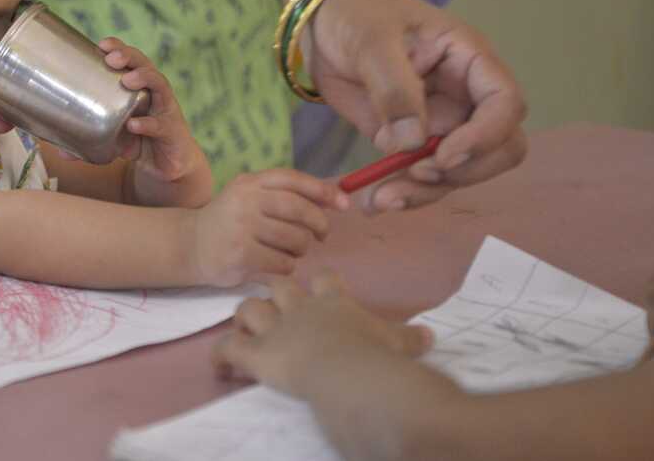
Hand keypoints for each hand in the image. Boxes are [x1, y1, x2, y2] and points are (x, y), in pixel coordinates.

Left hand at [100, 37, 212, 206]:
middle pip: (145, 64)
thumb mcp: (111, 137)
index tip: (101, 44)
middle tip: (111, 58)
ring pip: (160, 85)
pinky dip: (147, 124)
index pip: (130, 60)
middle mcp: (154, 93)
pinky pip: (161, 125)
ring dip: (144, 78)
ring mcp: (166, 110)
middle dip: (129, 56)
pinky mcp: (172, 132)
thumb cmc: (137, 140)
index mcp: (138, 87)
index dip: (118, 47)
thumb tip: (59, 151)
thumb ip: (87, 142)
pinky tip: (134, 125)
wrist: (169, 166)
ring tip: (128, 80)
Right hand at [191, 169, 348, 284]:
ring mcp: (241, 228)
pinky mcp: (241, 255)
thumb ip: (285, 194)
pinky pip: (283, 262)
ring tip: (292, 250)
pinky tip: (278, 263)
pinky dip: (288, 266)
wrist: (192, 245)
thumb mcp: (250, 197)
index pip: (293, 180)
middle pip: (299, 209)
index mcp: (250, 182)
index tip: (343, 204)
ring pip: (295, 239)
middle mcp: (245, 200)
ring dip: (302, 248)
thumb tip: (336, 198)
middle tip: (322, 235)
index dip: (323, 190)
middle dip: (319, 223)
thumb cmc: (231, 221)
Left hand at [212, 273, 431, 396]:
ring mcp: (275, 328)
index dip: (320, 283)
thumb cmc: (376, 355)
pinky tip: (221, 365)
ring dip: (245, 319)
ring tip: (246, 331)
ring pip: (248, 309)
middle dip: (274, 293)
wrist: (350, 372)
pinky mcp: (257, 353)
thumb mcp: (397, 343)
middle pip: (279, 287)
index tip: (320, 288)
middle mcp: (301, 308)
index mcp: (334, 301)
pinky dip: (222, 355)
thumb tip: (431, 334)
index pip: (324, 280)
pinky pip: (229, 349)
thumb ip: (410, 338)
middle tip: (277, 309)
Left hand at [304, 0, 527, 213]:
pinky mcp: (411, 142)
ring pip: (459, 171)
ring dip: (428, 191)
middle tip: (416, 174)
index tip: (444, 155)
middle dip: (464, 172)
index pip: (506, 104)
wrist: (322, 24)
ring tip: (382, 199)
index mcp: (469, 60)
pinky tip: (373, 202)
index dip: (486, 136)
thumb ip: (394, 88)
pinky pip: (421, 177)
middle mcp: (465, 96)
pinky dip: (403, 193)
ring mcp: (441, 122)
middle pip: (498, 148)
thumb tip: (413, 142)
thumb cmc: (356, 16)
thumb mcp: (372, 42)